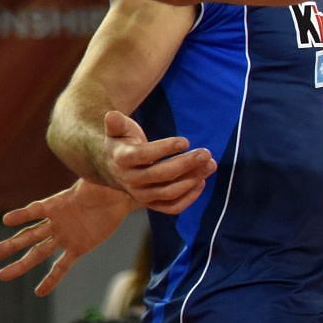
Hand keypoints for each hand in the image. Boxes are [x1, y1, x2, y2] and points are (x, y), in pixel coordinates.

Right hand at [0, 178, 137, 295]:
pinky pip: (62, 265)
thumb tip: (96, 163)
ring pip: (39, 253)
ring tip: (2, 275)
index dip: (23, 215)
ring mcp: (64, 237)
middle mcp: (56, 223)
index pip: (36, 210)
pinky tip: (39, 292)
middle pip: (29, 236)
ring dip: (21, 265)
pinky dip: (51, 279)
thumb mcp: (97, 181)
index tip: (7, 220)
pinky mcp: (78, 248)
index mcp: (56, 205)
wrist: (116, 199)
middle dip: (11, 246)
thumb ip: (92, 178)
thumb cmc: (104, 186)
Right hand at [100, 111, 215, 211]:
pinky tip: (202, 182)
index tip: (185, 141)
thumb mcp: (118, 132)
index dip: (165, 148)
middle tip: (206, 153)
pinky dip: (189, 198)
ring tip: (210, 165)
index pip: (144, 155)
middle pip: (161, 175)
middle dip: (186, 164)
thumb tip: (112, 115)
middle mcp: (131, 180)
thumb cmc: (123, 144)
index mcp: (122, 159)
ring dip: (192, 180)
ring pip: (169, 192)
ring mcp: (141, 195)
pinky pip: (172, 207)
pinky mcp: (152, 205)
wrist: (115, 170)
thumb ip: (116, 124)